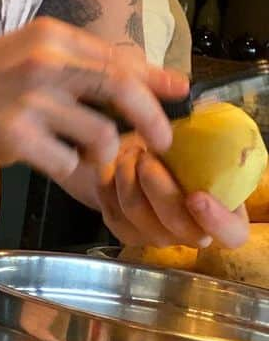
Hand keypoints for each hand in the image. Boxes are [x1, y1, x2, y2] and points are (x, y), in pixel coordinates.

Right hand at [0, 18, 186, 180]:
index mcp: (53, 37)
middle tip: (160, 141)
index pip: (119, 58)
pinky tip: (59, 165)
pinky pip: (69, 163)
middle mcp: (45, 63)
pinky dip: (73, 171)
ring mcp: (31, 101)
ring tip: (87, 156)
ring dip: (103, 155)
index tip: (178, 94)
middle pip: (122, 90)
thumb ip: (85, 64)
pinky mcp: (17, 137)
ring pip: (100, 136)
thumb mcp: (32, 52)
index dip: (154, 80)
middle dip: (151, 120)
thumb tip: (154, 79)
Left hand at [86, 137, 250, 249]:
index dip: (217, 220)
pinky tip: (114, 165)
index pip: (231, 234)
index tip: (197, 196)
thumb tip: (201, 104)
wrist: (134, 160)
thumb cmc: (170, 152)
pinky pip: (112, 212)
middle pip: (175, 223)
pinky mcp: (124, 232)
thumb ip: (200, 130)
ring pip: (137, 213)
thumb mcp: (189, 139)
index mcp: (221, 213)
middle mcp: (190, 231)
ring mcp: (156, 236)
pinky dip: (109, 183)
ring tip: (130, 153)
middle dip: (156, 183)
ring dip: (128, 175)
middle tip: (146, 154)